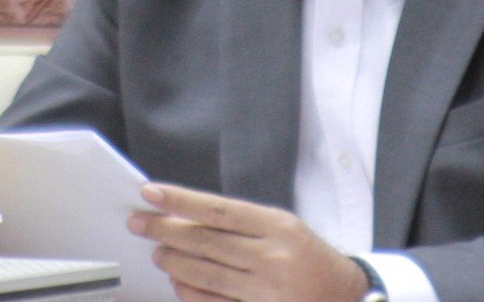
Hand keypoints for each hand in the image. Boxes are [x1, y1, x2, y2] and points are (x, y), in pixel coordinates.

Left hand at [128, 183, 368, 301]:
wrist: (343, 297)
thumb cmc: (308, 258)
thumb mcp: (284, 227)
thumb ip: (241, 223)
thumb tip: (187, 216)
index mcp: (278, 227)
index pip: (218, 209)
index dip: (180, 200)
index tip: (152, 193)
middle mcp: (272, 257)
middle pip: (205, 240)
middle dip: (165, 229)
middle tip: (140, 222)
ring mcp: (265, 290)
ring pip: (204, 273)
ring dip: (172, 261)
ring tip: (157, 251)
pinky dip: (189, 291)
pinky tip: (177, 281)